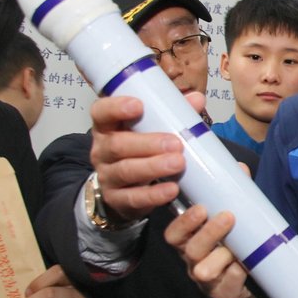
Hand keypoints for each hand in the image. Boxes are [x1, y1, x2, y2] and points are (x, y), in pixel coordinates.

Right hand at [88, 95, 184, 222]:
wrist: (126, 188)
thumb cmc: (141, 149)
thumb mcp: (151, 129)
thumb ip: (171, 112)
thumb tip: (196, 99)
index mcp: (108, 127)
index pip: (101, 112)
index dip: (116, 107)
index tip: (138, 105)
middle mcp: (102, 150)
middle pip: (117, 144)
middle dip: (148, 143)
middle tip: (175, 143)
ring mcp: (107, 176)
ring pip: (126, 171)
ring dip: (153, 167)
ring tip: (178, 163)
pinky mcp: (117, 199)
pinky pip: (134, 198)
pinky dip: (154, 195)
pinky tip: (171, 189)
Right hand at [164, 204, 254, 297]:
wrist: (253, 279)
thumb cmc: (237, 243)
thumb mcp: (231, 222)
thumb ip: (231, 197)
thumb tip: (242, 169)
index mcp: (190, 242)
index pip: (174, 234)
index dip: (184, 222)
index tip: (201, 209)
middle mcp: (194, 262)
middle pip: (192, 250)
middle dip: (209, 233)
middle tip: (228, 217)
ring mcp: (208, 281)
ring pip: (205, 270)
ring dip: (221, 256)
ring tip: (237, 247)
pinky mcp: (224, 295)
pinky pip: (228, 286)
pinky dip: (236, 274)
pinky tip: (244, 266)